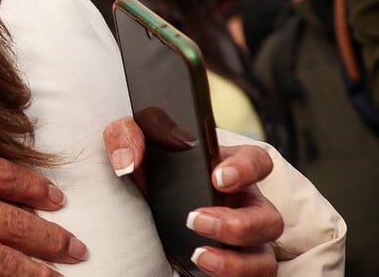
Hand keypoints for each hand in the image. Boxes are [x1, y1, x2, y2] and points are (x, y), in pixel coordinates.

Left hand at [104, 118, 280, 275]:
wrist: (133, 212)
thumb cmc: (145, 171)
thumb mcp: (132, 144)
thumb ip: (127, 134)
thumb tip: (127, 159)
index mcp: (227, 169)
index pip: (257, 161)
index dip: (246, 169)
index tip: (218, 178)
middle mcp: (243, 205)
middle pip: (268, 217)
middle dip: (237, 224)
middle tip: (195, 220)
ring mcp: (242, 239)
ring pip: (263, 257)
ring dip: (236, 262)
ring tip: (199, 255)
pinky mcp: (231, 265)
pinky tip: (202, 269)